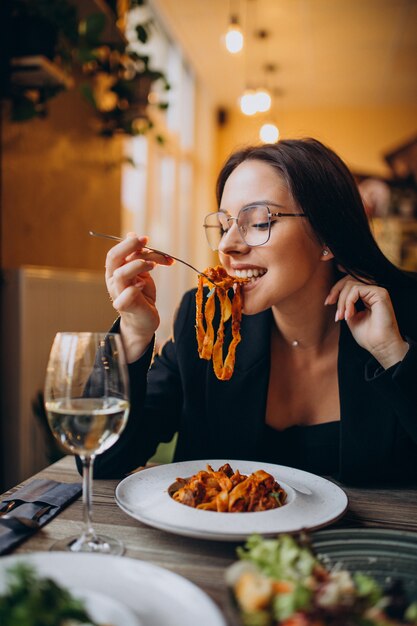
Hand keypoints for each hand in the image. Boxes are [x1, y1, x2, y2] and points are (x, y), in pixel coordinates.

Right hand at [105, 234, 172, 360]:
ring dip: (138, 265)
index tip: (146, 239)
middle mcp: (113, 281)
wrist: (143, 321)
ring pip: (120, 274)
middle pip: (114, 259)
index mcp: (115, 270)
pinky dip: (135, 288)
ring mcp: (118, 294)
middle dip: (130, 247)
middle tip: (147, 243)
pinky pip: (125, 296)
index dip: (129, 243)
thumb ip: (137, 255)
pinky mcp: (126, 307)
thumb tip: (132, 234)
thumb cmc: (142, 295)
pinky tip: (144, 284)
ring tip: (153, 265)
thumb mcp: (142, 271)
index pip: (116, 252)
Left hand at [325, 275, 408, 368]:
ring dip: (342, 301)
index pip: (349, 284)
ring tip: (342, 316)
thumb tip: (334, 296)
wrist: (380, 346)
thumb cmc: (368, 336)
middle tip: (329, 303)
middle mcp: (373, 292)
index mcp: (367, 296)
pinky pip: (356, 289)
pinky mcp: (380, 293)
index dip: (336, 290)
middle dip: (335, 291)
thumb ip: (345, 305)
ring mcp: (377, 291)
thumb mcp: (351, 317)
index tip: (327, 302)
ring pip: (351, 284)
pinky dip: (348, 302)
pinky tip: (349, 315)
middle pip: (349, 280)